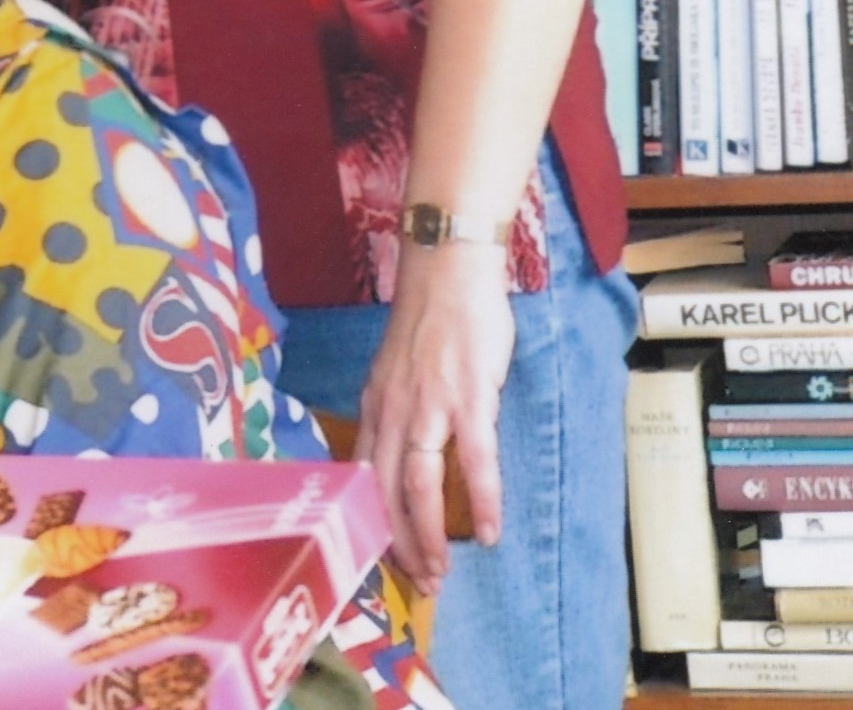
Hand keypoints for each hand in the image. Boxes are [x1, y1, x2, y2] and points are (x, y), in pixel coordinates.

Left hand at [355, 241, 514, 589]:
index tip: (382, 559)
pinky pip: (474, 459)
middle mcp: (392, 411)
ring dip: (430, 535)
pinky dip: (481, 499)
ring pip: (418, 485)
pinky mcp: (469, 398)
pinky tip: (490, 532)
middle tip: (417, 582)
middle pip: (384, 492)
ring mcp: (429, 406)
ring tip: (442, 572)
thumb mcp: (400, 372)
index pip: (363, 478)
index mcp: (374, 407)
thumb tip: (408, 451)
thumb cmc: (432, 321)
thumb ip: (401, 411)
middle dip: (398, 544)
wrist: (449, 270)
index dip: (371, 523)